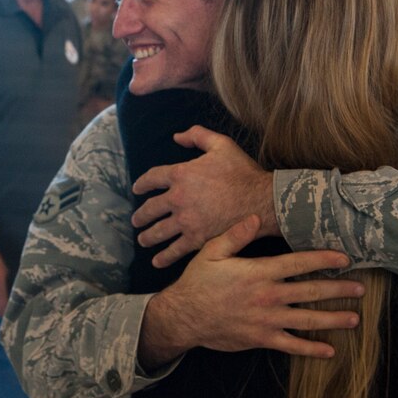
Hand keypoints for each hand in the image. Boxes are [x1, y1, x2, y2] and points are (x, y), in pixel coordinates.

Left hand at [132, 125, 276, 267]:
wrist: (261, 200)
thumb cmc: (242, 172)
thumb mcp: (221, 144)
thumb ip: (198, 135)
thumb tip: (177, 136)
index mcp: (181, 174)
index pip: (152, 178)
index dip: (142, 184)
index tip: (137, 190)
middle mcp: (178, 199)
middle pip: (150, 209)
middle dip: (141, 216)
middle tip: (136, 220)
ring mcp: (186, 221)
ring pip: (158, 232)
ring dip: (148, 237)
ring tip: (143, 240)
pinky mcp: (197, 239)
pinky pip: (175, 250)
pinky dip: (164, 256)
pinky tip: (157, 261)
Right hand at [139, 216, 363, 368]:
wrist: (184, 316)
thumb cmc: (198, 281)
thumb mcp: (212, 251)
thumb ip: (236, 234)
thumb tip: (255, 217)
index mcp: (259, 272)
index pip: (299, 263)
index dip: (323, 259)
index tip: (344, 258)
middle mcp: (268, 296)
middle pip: (311, 292)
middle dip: (338, 289)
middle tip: (360, 288)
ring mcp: (267, 320)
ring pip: (307, 320)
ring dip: (333, 319)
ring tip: (354, 318)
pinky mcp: (261, 338)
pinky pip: (291, 345)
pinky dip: (311, 349)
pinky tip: (329, 350)